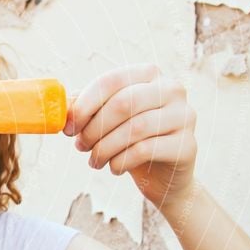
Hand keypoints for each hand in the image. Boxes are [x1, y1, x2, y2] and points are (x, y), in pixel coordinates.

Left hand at [63, 63, 197, 207]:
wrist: (162, 175)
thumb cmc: (129, 140)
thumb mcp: (106, 119)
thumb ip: (85, 108)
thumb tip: (61, 108)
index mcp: (149, 74)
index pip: (111, 81)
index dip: (85, 105)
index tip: (69, 127)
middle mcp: (172, 89)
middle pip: (123, 103)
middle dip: (94, 128)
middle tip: (80, 146)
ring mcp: (184, 116)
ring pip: (134, 128)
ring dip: (105, 148)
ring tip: (94, 161)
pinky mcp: (188, 145)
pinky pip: (145, 150)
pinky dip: (121, 161)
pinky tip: (114, 168)